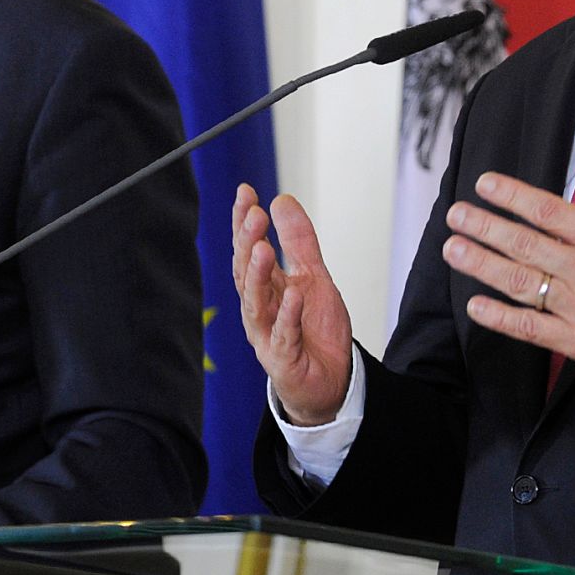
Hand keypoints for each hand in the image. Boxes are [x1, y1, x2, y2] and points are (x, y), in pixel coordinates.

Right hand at [232, 183, 352, 425]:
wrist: (330, 381)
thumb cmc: (314, 331)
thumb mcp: (313, 276)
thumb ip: (299, 242)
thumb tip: (281, 200)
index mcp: (264, 288)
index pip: (248, 250)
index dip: (243, 222)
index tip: (246, 192)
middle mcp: (259, 310)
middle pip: (246, 274)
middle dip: (247, 244)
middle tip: (253, 215)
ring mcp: (268, 335)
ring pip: (257, 304)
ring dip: (258, 276)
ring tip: (263, 249)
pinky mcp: (284, 360)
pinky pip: (284, 336)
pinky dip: (288, 316)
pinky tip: (293, 294)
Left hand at [442, 143, 574, 387]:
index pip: (550, 211)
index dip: (513, 196)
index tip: (485, 184)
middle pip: (525, 244)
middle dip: (485, 227)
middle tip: (456, 214)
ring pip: (520, 283)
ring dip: (482, 265)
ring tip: (453, 249)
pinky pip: (531, 328)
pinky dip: (500, 318)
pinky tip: (475, 306)